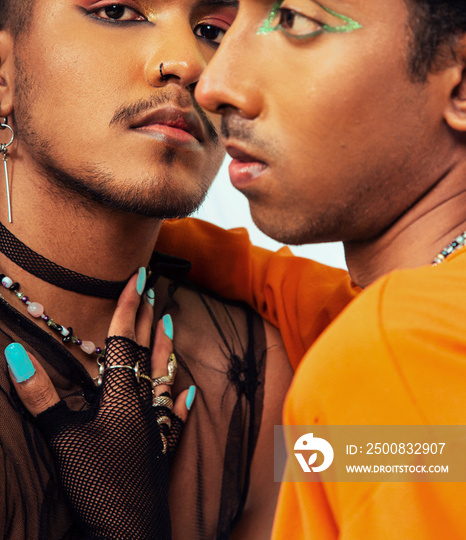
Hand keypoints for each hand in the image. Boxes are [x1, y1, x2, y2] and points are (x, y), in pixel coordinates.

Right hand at [4, 269, 194, 539]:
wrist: (129, 534)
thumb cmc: (98, 486)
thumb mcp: (63, 440)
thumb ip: (42, 398)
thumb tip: (16, 355)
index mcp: (120, 397)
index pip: (124, 340)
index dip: (129, 307)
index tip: (138, 276)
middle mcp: (143, 406)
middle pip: (146, 352)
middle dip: (149, 318)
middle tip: (156, 288)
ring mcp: (154, 429)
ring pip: (164, 378)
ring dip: (166, 349)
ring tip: (172, 323)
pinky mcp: (160, 453)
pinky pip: (174, 419)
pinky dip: (180, 402)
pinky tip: (188, 392)